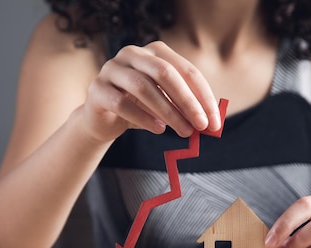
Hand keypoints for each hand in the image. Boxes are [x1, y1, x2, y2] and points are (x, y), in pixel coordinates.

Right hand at [80, 41, 222, 142]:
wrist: (102, 119)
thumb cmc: (139, 108)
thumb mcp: (166, 105)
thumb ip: (185, 108)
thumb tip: (212, 122)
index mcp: (155, 52)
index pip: (186, 70)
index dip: (203, 96)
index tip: (214, 121)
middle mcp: (132, 54)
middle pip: (165, 73)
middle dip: (187, 101)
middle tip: (201, 125)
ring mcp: (111, 69)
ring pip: (143, 87)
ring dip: (168, 111)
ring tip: (183, 131)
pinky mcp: (96, 88)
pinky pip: (121, 102)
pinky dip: (143, 117)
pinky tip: (158, 129)